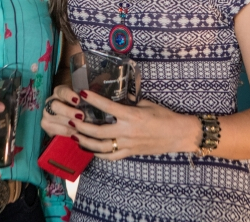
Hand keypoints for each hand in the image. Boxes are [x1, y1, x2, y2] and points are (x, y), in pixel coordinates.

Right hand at [41, 84, 83, 137]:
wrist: (68, 118)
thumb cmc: (79, 107)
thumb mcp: (82, 101)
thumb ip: (85, 100)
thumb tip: (93, 100)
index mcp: (59, 92)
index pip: (62, 91)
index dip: (69, 96)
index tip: (78, 100)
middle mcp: (50, 101)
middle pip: (55, 105)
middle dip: (68, 112)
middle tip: (81, 117)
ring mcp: (46, 113)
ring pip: (53, 118)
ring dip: (68, 123)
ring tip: (80, 127)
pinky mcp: (46, 125)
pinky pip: (54, 129)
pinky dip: (65, 131)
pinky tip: (75, 133)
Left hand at [70, 90, 200, 160]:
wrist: (178, 134)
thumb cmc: (164, 116)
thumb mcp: (146, 104)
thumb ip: (129, 102)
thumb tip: (115, 96)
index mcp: (131, 116)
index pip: (108, 107)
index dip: (94, 100)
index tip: (82, 93)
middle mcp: (127, 131)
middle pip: (98, 130)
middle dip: (81, 125)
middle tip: (70, 119)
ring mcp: (128, 144)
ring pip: (101, 146)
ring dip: (85, 141)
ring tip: (74, 135)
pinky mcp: (130, 153)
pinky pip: (111, 156)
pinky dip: (98, 154)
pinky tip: (89, 149)